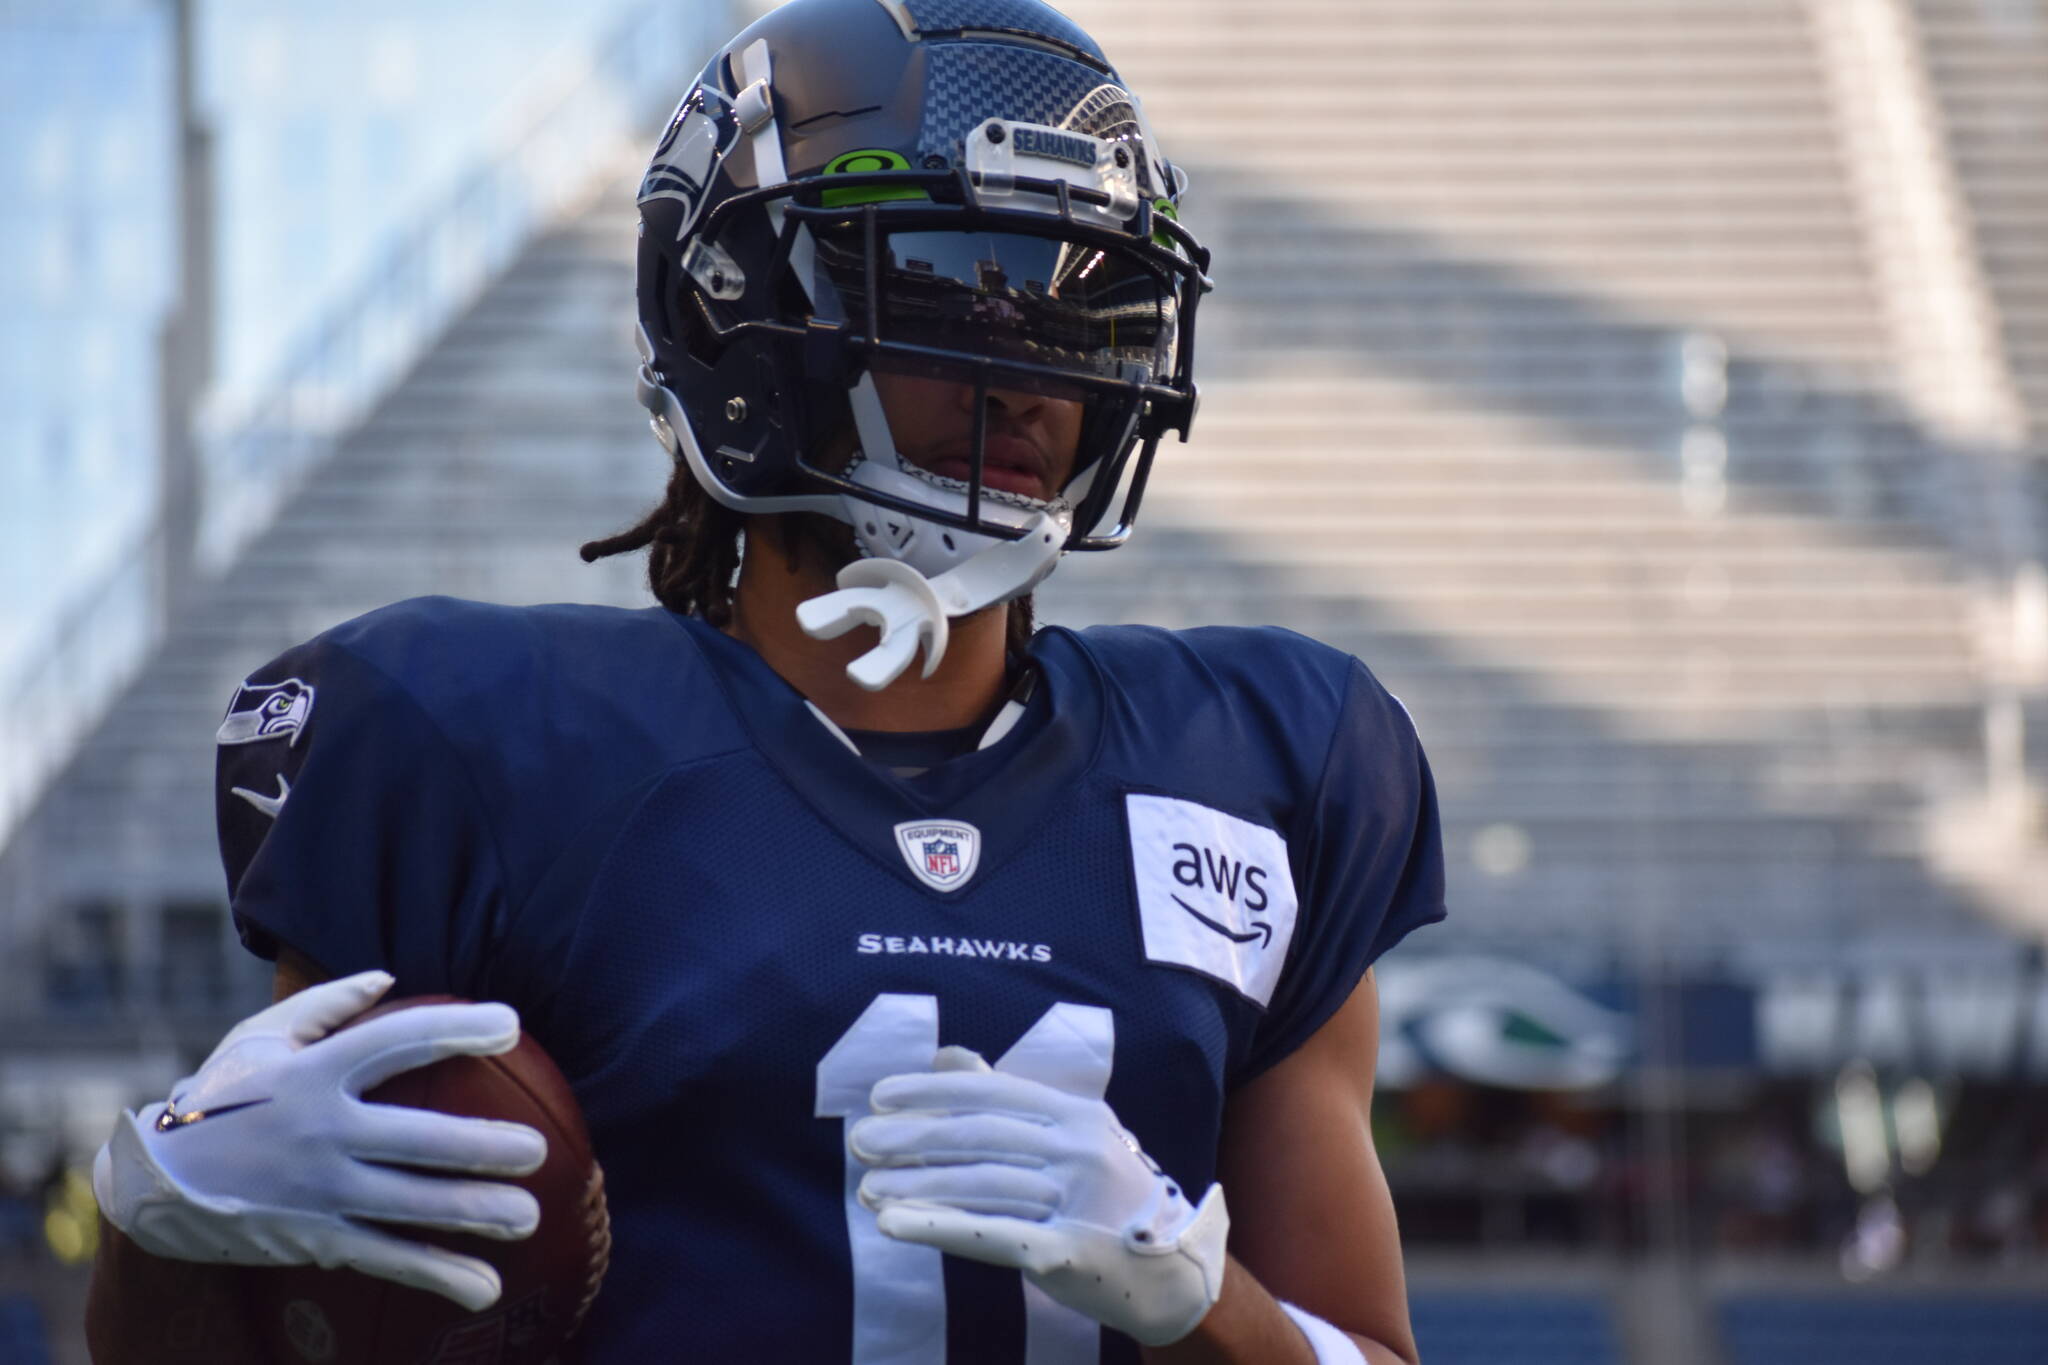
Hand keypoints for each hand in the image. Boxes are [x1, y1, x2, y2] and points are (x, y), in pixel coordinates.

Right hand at [92, 970, 546, 1310]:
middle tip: (535, 1150)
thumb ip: (327, 1003)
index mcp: (313, 1073)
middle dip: (480, 1146)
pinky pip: (386, 1257)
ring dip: (472, 1213)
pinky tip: (486, 1287)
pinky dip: (437, 1274)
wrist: (152, 1183)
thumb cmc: (220, 1096)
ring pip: (409, 1204)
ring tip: (529, 1217)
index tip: (511, 1024)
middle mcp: (322, 1132)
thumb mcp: (260, 1037)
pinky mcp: (317, 1238)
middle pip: (416, 1138)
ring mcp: (320, 1190)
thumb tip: (390, 978)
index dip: (455, 1030)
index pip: (396, 1042)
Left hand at [849, 1046, 1228, 1345]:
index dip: (933, 1092)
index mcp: (1078, 1115)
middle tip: (859, 1143)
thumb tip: (947, 1055)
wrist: (1173, 1271)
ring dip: (916, 1186)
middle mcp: (1080, 1151)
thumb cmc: (1109, 1196)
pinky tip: (896, 1225)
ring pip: (980, 1185)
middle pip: (981, 1136)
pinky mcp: (1066, 1253)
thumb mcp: (1072, 1135)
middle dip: (913, 1138)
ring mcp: (1077, 1202)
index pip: (994, 1092)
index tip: (880, 1098)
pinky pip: (992, 1235)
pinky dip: (938, 1227)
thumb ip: (1009, 1096)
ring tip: (868, 1190)